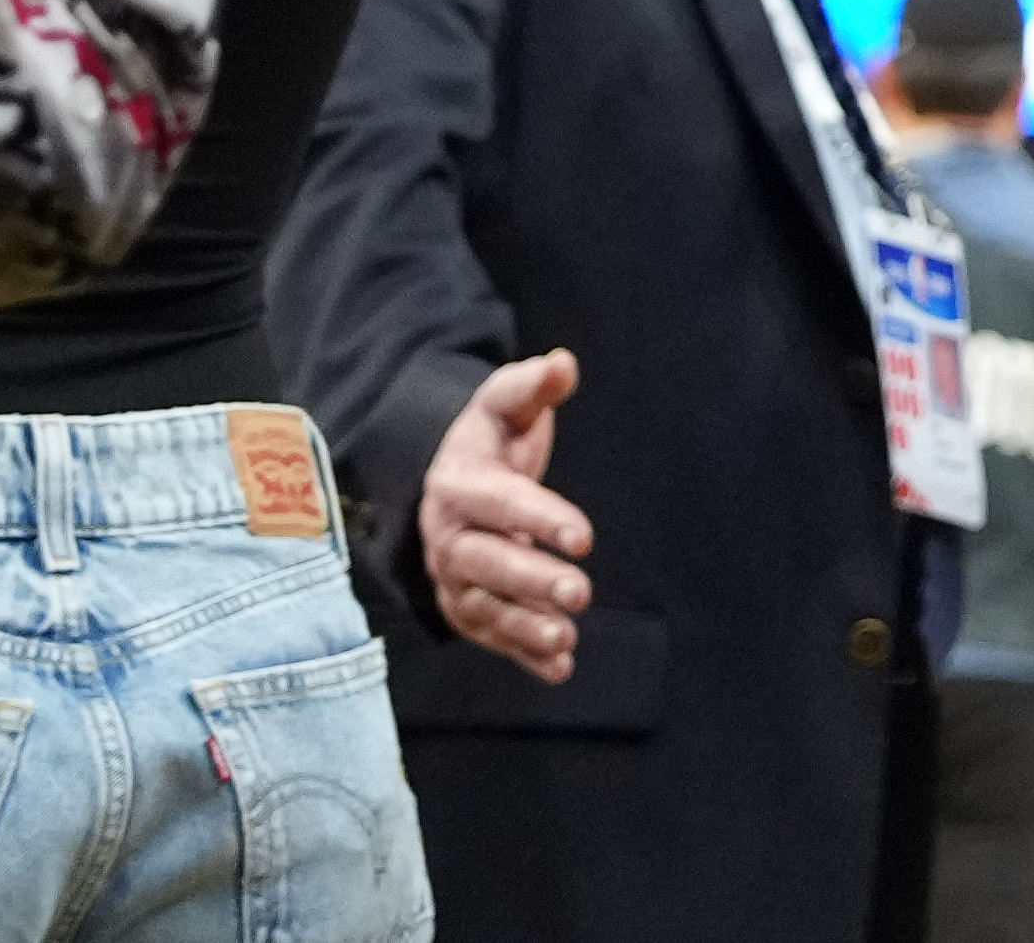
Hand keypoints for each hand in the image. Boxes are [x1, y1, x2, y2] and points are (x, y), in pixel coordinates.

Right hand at [422, 348, 593, 682]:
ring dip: (526, 627)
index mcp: (460, 485)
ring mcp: (454, 579)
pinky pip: (492, 637)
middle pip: (488, 563)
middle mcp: (450, 538)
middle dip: (533, 580)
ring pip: (485, 608)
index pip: (502, 503)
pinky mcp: (466, 608)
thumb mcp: (504, 405)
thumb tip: (562, 364)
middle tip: (582, 592)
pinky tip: (559, 669)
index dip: (541, 518)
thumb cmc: (488, 440)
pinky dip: (523, 655)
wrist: (448, 482)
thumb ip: (531, 387)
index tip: (585, 537)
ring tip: (567, 638)